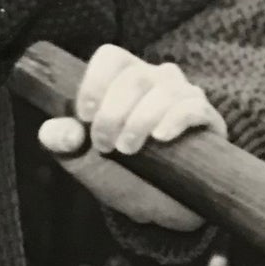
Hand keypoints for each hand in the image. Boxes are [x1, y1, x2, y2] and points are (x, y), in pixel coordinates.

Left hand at [37, 44, 225, 229]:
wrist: (162, 208)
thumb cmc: (122, 175)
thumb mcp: (84, 161)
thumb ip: (64, 142)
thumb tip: (57, 132)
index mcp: (123, 80)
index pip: (111, 57)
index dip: (94, 82)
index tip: (84, 116)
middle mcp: (156, 79)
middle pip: (134, 76)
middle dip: (113, 112)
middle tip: (106, 145)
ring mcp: (184, 96)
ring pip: (164, 89)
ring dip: (140, 119)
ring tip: (128, 149)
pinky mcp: (207, 118)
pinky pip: (193, 106)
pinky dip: (174, 119)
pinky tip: (160, 137)